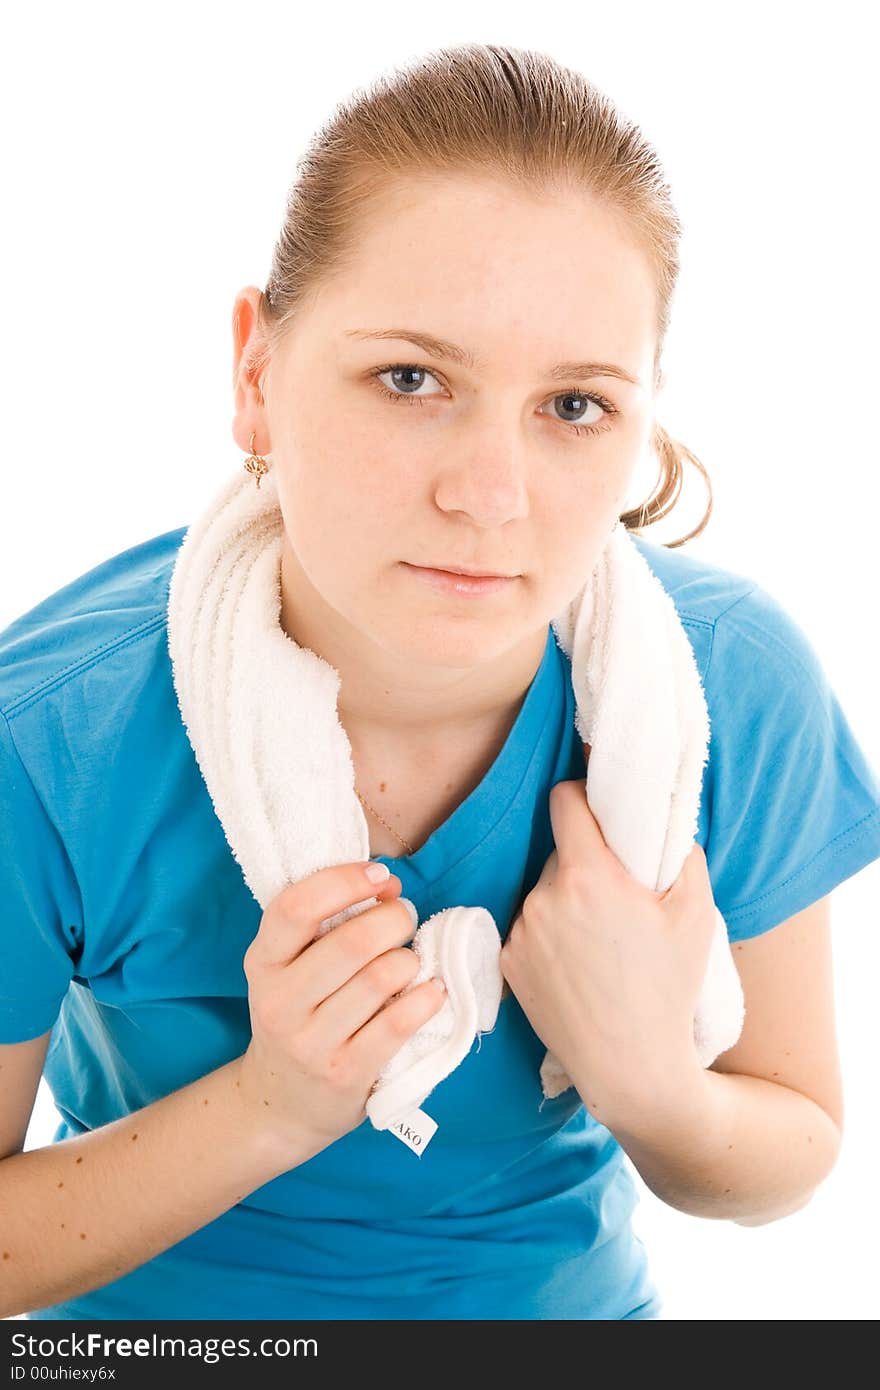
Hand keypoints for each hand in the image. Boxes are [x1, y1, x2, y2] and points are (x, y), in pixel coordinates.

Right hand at [238, 863, 447, 1162]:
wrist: (282, 1104)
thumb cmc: (298, 1016)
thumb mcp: (287, 970)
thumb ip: (323, 925)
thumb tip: (388, 885)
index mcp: (262, 963)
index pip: (297, 907)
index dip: (345, 881)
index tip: (381, 876)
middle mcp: (279, 1003)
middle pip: (352, 941)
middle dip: (393, 919)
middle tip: (404, 919)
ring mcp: (310, 1043)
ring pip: (380, 978)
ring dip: (408, 960)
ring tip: (409, 961)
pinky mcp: (345, 1074)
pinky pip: (397, 1024)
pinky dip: (425, 999)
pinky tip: (432, 990)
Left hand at [499, 748, 717, 1116]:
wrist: (631, 1066)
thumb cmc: (668, 990)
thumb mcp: (697, 915)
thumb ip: (681, 854)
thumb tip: (666, 824)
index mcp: (588, 875)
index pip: (564, 801)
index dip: (581, 796)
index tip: (595, 807)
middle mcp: (544, 897)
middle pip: (561, 854)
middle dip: (586, 864)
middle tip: (618, 897)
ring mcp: (521, 931)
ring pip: (545, 893)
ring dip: (567, 903)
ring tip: (601, 943)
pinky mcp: (508, 962)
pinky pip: (529, 929)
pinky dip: (550, 936)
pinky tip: (579, 966)